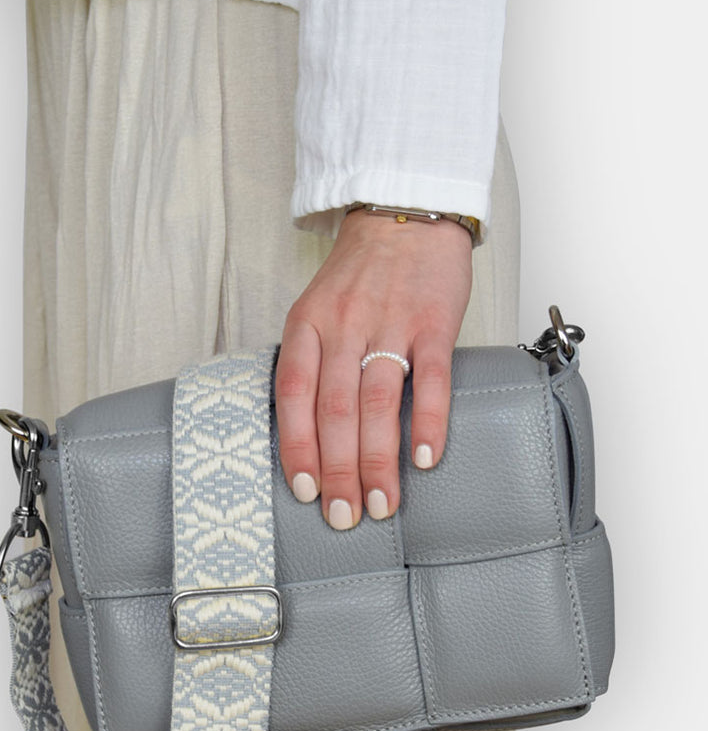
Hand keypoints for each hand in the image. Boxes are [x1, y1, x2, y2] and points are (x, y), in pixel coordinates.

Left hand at [275, 210, 472, 528]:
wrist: (406, 213)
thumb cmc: (358, 275)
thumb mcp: (315, 311)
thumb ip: (310, 365)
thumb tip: (308, 439)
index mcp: (306, 325)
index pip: (294, 396)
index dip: (297, 448)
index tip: (305, 492)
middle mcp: (343, 326)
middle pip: (335, 410)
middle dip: (339, 471)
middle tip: (344, 517)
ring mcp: (390, 323)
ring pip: (377, 403)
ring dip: (378, 461)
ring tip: (380, 504)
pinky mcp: (435, 321)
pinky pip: (430, 378)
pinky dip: (428, 421)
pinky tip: (425, 459)